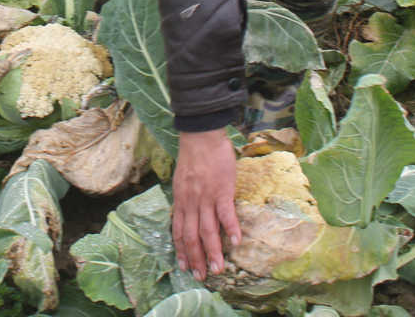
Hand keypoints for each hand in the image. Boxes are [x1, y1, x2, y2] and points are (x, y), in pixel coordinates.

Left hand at [172, 128, 240, 279]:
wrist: (201, 136)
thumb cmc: (194, 156)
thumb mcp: (182, 180)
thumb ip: (185, 197)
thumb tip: (189, 211)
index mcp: (181, 201)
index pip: (178, 231)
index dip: (181, 250)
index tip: (184, 266)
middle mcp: (191, 203)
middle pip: (191, 237)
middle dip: (196, 259)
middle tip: (201, 277)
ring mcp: (206, 198)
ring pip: (207, 231)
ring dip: (212, 252)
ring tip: (217, 270)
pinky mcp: (221, 191)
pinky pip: (226, 214)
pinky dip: (231, 229)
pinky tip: (237, 243)